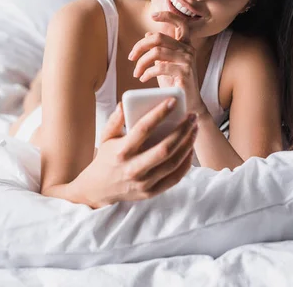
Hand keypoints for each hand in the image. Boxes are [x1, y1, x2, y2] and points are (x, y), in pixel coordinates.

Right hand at [76, 98, 197, 208]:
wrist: (98, 189)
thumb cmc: (106, 157)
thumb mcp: (105, 137)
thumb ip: (115, 120)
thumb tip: (124, 103)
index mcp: (122, 151)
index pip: (143, 129)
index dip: (159, 114)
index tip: (172, 101)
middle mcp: (133, 168)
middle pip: (165, 148)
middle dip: (182, 130)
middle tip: (192, 116)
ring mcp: (144, 183)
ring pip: (173, 162)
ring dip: (187, 144)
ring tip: (194, 129)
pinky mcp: (151, 192)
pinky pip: (175, 177)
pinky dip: (186, 163)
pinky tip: (190, 148)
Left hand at [128, 11, 206, 114]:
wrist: (188, 104)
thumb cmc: (175, 83)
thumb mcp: (166, 63)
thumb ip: (160, 49)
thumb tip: (148, 34)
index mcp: (185, 45)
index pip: (181, 24)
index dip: (167, 16)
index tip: (153, 15)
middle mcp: (188, 50)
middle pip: (158, 38)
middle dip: (140, 46)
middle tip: (131, 57)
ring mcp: (187, 61)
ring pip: (156, 52)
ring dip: (141, 63)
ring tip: (136, 72)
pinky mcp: (184, 73)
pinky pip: (159, 67)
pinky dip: (147, 72)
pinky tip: (143, 78)